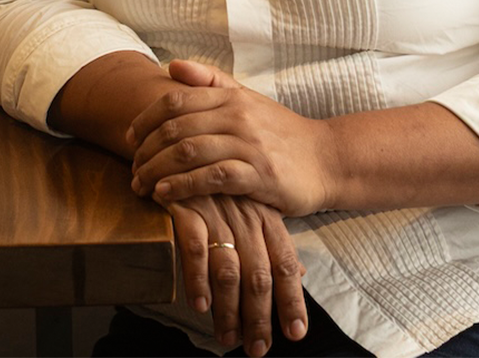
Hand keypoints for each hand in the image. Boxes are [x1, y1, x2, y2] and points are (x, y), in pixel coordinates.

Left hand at [127, 60, 337, 216]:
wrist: (328, 160)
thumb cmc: (282, 134)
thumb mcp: (249, 100)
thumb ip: (212, 82)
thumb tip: (172, 65)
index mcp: (232, 97)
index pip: (175, 100)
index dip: (145, 119)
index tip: (129, 139)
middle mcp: (238, 116)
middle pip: (175, 128)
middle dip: (145, 151)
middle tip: (131, 169)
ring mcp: (249, 145)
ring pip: (188, 151)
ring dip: (156, 170)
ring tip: (140, 186)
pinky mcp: (260, 175)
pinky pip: (212, 177)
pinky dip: (183, 185)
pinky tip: (165, 194)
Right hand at [165, 193, 307, 355]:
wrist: (180, 140)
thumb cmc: (218, 182)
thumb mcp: (252, 206)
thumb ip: (273, 241)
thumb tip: (299, 273)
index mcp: (266, 217)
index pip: (285, 264)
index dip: (292, 300)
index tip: (295, 334)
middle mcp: (246, 216)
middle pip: (259, 274)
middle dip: (260, 316)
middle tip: (257, 348)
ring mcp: (218, 212)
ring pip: (229, 268)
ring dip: (229, 308)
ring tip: (227, 337)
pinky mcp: (187, 207)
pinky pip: (195, 248)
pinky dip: (198, 279)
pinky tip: (200, 304)